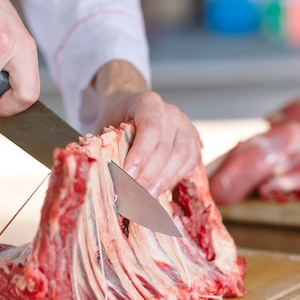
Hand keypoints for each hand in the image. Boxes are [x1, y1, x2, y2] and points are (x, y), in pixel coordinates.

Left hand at [93, 61, 201, 196]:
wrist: (128, 106)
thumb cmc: (116, 118)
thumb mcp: (106, 126)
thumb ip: (111, 147)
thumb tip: (109, 177)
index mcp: (148, 102)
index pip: (150, 129)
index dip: (140, 156)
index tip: (129, 176)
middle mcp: (171, 112)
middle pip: (166, 148)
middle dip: (149, 176)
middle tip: (134, 195)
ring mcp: (185, 125)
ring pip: (182, 156)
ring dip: (164, 180)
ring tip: (147, 197)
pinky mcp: (193, 140)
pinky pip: (190, 162)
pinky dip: (175, 178)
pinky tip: (160, 189)